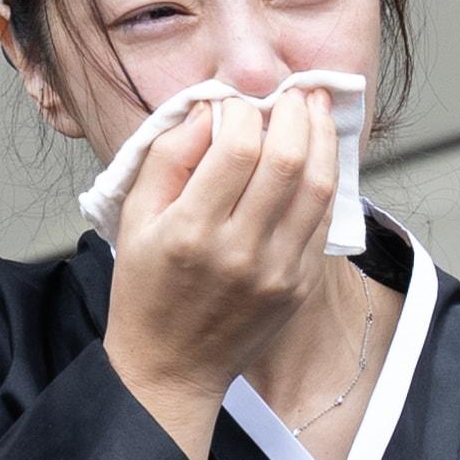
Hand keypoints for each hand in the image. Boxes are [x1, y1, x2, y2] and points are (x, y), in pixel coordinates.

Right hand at [104, 89, 337, 459]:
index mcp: (192, 231)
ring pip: (318, 186)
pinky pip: (324, 220)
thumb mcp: (134, 218)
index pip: (238, 147)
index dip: (244, 110)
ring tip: (315, 110)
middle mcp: (240, 251)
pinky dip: (325, 180)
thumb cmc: (146, 291)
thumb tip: (207, 110)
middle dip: (295, 112)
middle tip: (292, 93)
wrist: (172, 367)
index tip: (236, 104)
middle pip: (288, 160)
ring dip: (322, 138)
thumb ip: (168, 157)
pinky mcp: (299, 285)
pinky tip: (317, 157)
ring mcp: (277, 271)